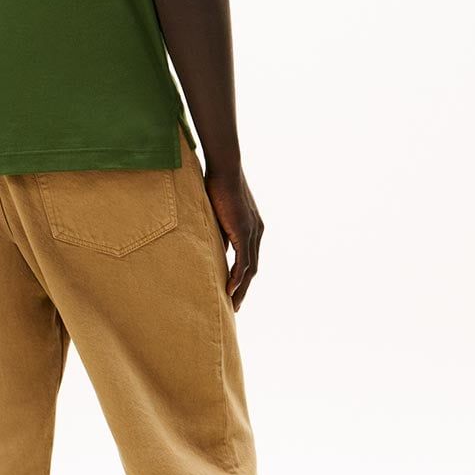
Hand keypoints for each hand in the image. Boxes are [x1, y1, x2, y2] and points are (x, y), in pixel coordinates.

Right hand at [204, 165, 263, 310]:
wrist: (225, 169)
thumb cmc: (218, 185)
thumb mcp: (218, 213)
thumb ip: (221, 232)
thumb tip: (217, 247)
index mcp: (253, 228)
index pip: (250, 259)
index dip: (243, 277)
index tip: (234, 291)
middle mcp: (257, 232)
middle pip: (253, 269)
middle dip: (244, 289)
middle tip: (235, 306)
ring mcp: (253, 232)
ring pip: (250, 269)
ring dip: (242, 289)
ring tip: (233, 305)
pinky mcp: (245, 231)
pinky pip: (243, 261)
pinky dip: (237, 278)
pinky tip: (229, 290)